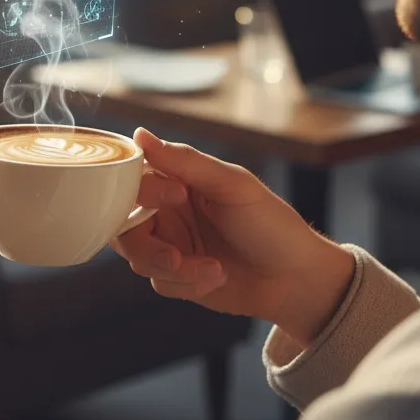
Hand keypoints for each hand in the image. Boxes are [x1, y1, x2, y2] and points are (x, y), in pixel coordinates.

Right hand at [112, 129, 354, 346]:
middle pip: (122, 223)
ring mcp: (169, 244)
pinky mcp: (176, 277)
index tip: (175, 197)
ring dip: (174, 268)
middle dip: (146, 245)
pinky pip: (158, 281)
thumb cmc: (271, 224)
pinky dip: (187, 285)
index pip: (132, 178)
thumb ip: (185, 161)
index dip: (140, 190)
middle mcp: (166, 211)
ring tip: (213, 270)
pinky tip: (217, 279)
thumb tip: (139, 134)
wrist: (297, 281)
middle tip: (175, 256)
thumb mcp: (232, 185)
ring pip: (136, 257)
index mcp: (175, 180)